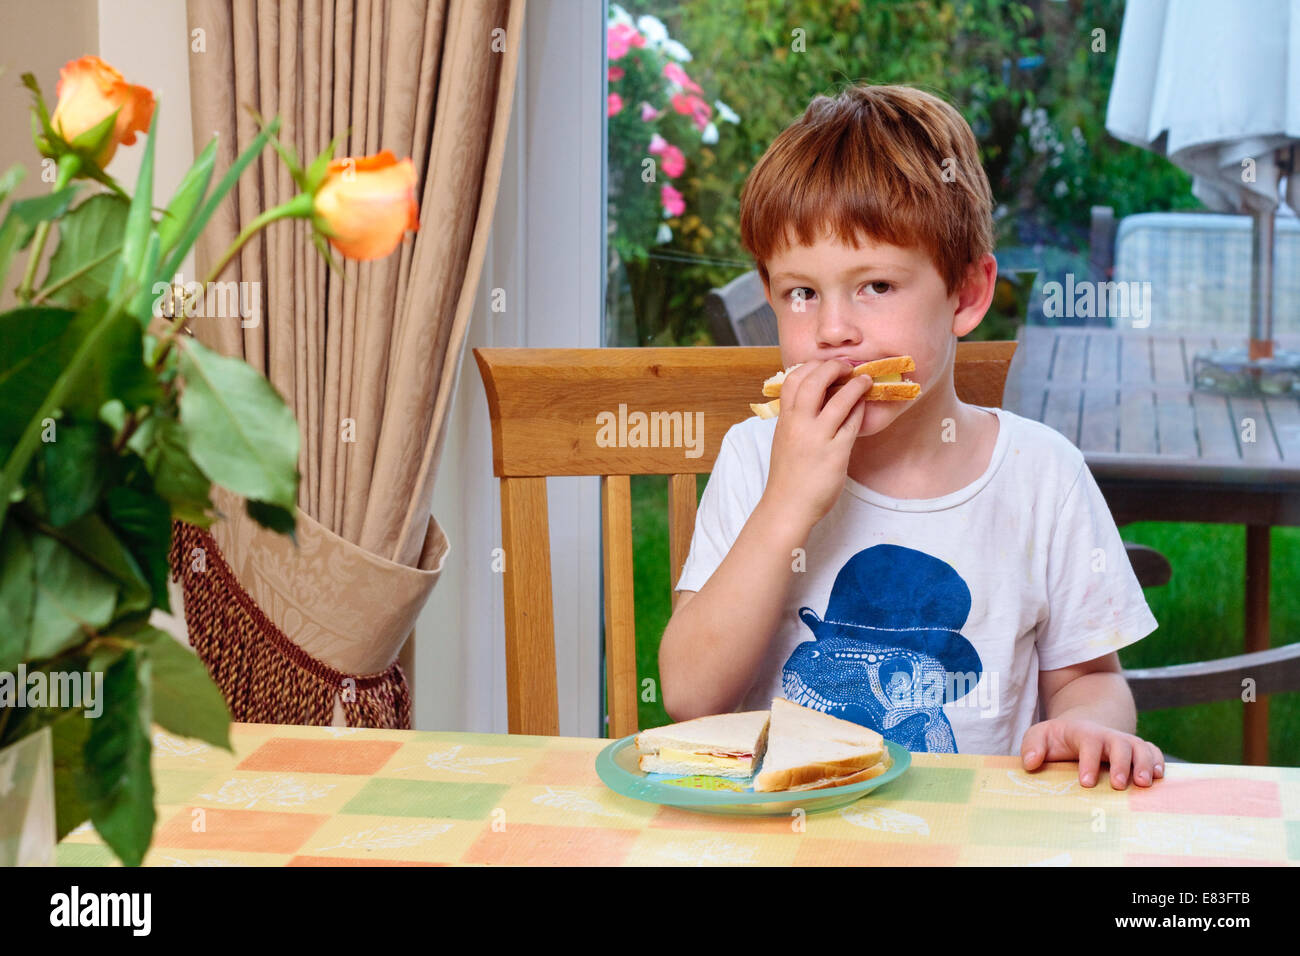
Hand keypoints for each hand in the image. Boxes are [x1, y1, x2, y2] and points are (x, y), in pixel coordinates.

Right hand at [760, 359, 870, 529]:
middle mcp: (798, 424)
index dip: (811, 366)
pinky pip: (852, 424)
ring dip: (855, 385)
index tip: (824, 365)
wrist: (787, 506)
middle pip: (814, 381)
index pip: (792, 379)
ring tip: (865, 380)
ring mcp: (817, 438)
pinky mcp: (835, 453)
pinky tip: (864, 406)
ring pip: (839, 400)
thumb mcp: (785, 439)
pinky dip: (859, 410)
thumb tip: (818, 398)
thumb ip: (797, 417)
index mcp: (784, 419)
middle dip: (833, 368)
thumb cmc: (788, 474)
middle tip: (847, 367)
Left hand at [1021, 717, 1164, 788]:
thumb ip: (1031, 746)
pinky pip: (1153, 751)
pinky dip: (1158, 761)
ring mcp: (1125, 742)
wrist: (1080, 728)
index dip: (1089, 762)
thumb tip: (1031, 763)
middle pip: (1120, 744)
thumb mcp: (1039, 736)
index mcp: (1083, 733)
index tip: (1087, 783)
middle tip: (1119, 786)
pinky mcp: (1137, 751)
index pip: (1089, 743)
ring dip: (1145, 764)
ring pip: (1141, 747)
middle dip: (1122, 764)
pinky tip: (1159, 777)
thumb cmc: (1057, 738)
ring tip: (1144, 784)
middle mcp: (1108, 736)